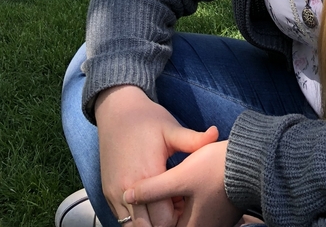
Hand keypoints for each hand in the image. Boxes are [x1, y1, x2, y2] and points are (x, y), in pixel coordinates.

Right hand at [95, 85, 218, 226]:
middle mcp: (128, 190)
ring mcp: (115, 194)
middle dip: (167, 223)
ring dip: (151, 222)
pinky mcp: (109, 194)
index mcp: (147, 175)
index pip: (165, 220)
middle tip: (180, 207)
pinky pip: (123, 220)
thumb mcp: (171, 128)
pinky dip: (139, 218)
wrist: (116, 111)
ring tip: (166, 204)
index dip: (181, 218)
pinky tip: (152, 202)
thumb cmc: (147, 119)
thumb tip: (216, 133)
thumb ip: (193, 139)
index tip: (189, 204)